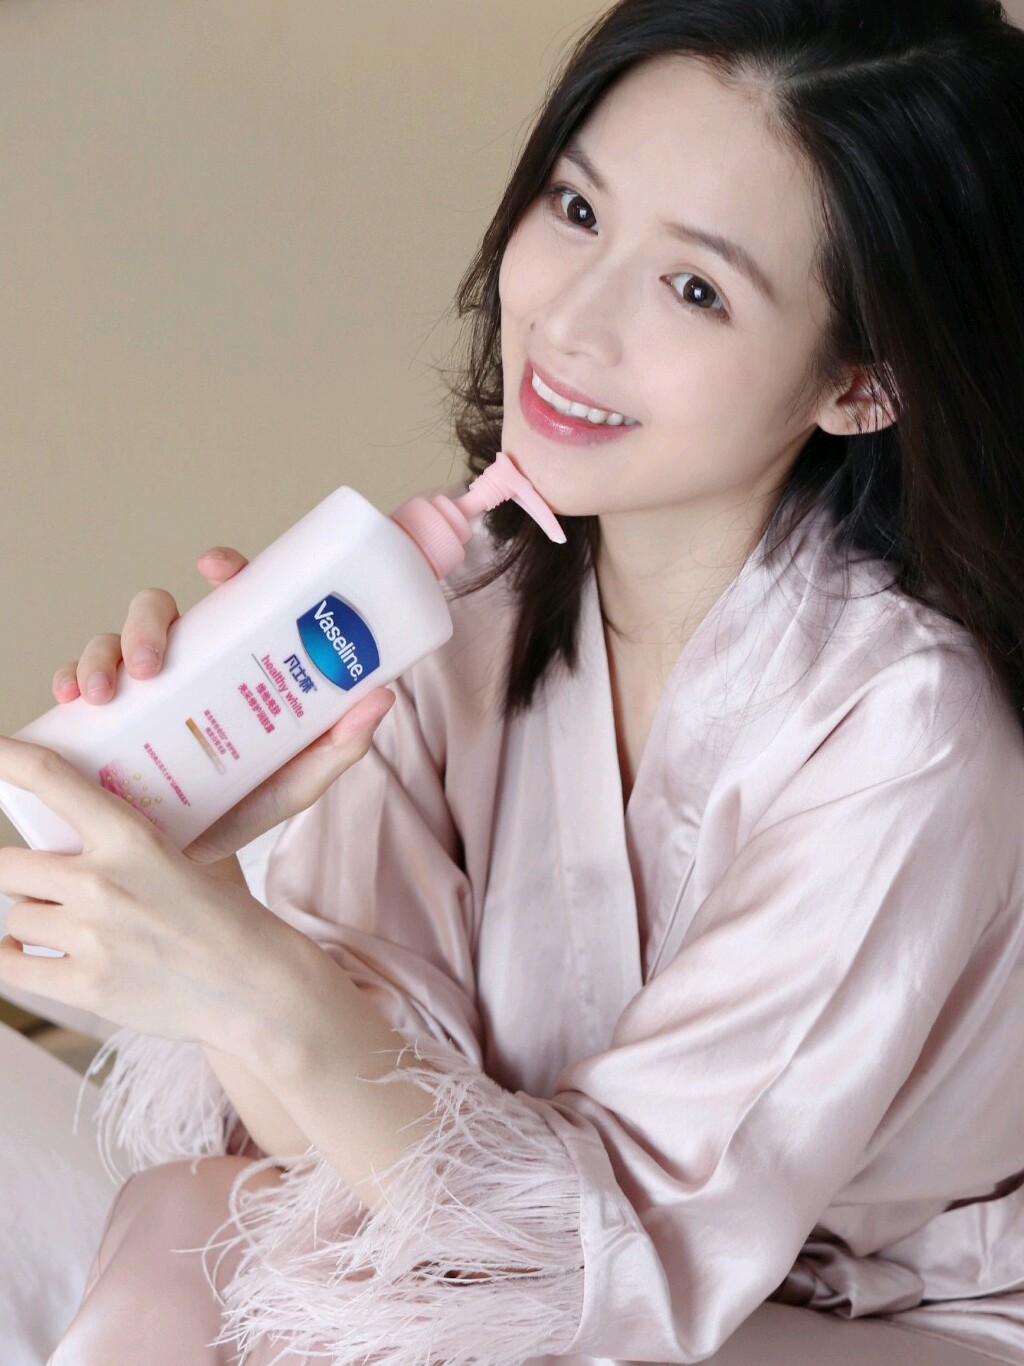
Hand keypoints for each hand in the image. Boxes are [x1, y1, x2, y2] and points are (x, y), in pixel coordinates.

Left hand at [0, 734, 326, 1048]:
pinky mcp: (85, 986)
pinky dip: (12, 954)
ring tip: (67, 925)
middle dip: (23, 875)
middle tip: (51, 883)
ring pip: (15, 916)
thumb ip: (134, 842)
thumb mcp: (189, 858)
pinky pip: (10, 964)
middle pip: (8, 866)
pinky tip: (26, 949)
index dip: (6, 757)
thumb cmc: (226, 921)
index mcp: (132, 837)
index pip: (50, 780)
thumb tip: (81, 828)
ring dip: (33, 919)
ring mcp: (91, 936)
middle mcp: (102, 881)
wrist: (257, 987)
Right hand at [50, 546, 395, 862]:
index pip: (230, 598)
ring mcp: (140, 689)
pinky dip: (67, 680)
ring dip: (101, 654)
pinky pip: (75, 683)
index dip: (225, 570)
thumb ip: (339, 745)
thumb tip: (380, 697)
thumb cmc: (250, 807)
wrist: (198, 864)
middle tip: (151, 664)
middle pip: (159, 611)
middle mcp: (184, 665)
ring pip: (111, 641)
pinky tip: (71, 701)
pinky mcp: (104, 719)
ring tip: (102, 693)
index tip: (215, 568)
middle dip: (147, 624)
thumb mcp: (299, 780)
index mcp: (234, 661)